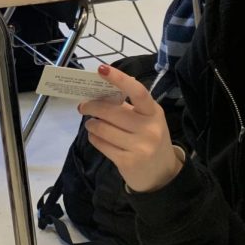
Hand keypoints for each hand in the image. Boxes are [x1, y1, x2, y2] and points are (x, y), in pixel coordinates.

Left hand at [80, 64, 182, 192]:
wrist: (162, 174)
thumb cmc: (150, 139)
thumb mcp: (147, 120)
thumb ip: (128, 107)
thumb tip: (98, 93)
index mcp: (153, 112)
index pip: (137, 91)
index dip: (119, 79)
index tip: (101, 69)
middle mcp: (149, 128)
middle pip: (112, 111)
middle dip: (92, 106)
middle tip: (83, 106)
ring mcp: (139, 147)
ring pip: (102, 128)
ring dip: (91, 124)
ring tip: (91, 123)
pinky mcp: (127, 162)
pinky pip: (101, 144)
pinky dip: (94, 138)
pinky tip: (96, 136)